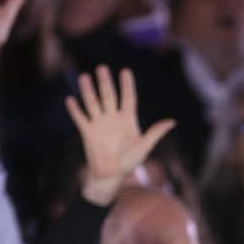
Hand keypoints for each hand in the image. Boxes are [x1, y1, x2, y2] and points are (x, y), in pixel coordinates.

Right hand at [66, 65, 175, 205]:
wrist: (112, 175)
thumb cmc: (130, 162)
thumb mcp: (145, 146)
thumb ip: (156, 132)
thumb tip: (172, 122)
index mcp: (128, 119)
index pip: (128, 98)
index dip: (127, 85)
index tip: (125, 71)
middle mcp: (113, 118)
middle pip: (108, 96)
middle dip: (105, 82)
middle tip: (102, 68)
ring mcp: (100, 124)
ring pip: (93, 102)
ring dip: (88, 90)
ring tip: (84, 76)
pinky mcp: (88, 132)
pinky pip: (80, 118)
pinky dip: (75, 109)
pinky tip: (71, 99)